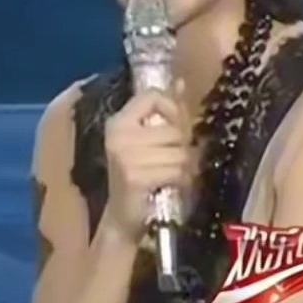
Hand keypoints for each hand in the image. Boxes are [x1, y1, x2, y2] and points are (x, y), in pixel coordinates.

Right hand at [100, 86, 192, 244]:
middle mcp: (118, 136)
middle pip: (172, 129)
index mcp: (118, 122)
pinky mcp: (135, 177)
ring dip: (184, 166)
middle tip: (175, 161)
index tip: (174, 127)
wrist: (122, 219)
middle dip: (182, 147)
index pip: (152, 96)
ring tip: (174, 175)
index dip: (172, 108)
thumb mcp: (146, 143)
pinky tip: (173, 185)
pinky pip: (176, 170)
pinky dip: (182, 180)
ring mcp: (125, 157)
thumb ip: (164, 114)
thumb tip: (182, 83)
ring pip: (179, 152)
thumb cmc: (138, 179)